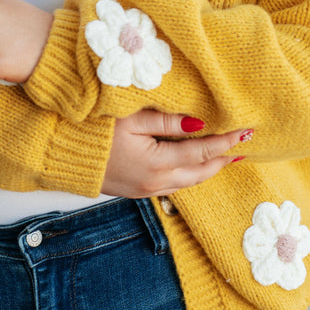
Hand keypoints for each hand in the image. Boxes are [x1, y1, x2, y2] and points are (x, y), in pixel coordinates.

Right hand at [101, 110, 248, 197]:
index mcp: (157, 163)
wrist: (63, 154)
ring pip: (188, 183)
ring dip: (207, 169)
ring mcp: (146, 190)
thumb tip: (199, 124)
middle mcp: (155, 182)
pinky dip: (189, 174)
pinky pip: (173, 185)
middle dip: (223, 160)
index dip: (225, 142)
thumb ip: (167, 121)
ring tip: (224, 155)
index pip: (202, 152)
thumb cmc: (93, 130)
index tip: (245, 133)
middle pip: (200, 173)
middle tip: (243, 146)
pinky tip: (193, 164)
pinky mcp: (137, 192)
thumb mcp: (131, 118)